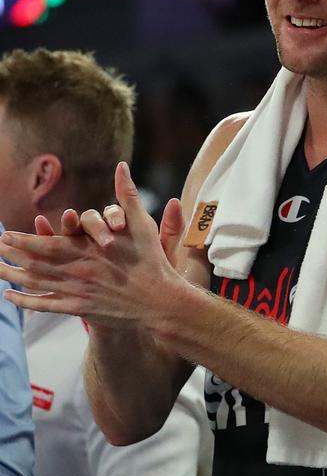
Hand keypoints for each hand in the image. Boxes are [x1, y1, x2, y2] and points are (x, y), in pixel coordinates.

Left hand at [0, 162, 182, 330]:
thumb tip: (122, 166)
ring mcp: (77, 291)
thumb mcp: (142, 224)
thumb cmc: (152, 260)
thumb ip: (128, 195)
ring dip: (12, 277)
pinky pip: (46, 305)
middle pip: (33, 263)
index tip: (4, 235)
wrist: (161, 301)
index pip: (44, 243)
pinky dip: (25, 302)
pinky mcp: (81, 309)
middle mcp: (76, 270)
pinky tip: (11, 297)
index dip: (22, 240)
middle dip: (10, 256)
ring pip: (36, 284)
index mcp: (86, 250)